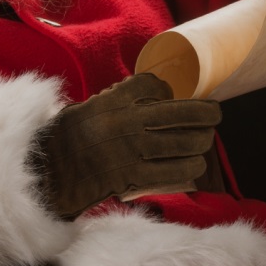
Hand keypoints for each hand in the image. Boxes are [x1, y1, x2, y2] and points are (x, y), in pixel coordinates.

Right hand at [36, 73, 221, 218]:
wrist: (52, 171)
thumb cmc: (74, 137)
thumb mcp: (96, 105)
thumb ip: (125, 95)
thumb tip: (160, 87)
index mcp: (118, 101)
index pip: (161, 87)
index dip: (184, 94)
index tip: (196, 99)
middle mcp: (130, 123)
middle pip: (185, 115)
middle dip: (207, 117)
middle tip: (213, 119)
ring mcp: (135, 151)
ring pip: (187, 143)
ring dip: (202, 144)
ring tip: (204, 144)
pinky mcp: (135, 178)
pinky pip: (177, 172)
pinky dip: (191, 168)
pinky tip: (195, 166)